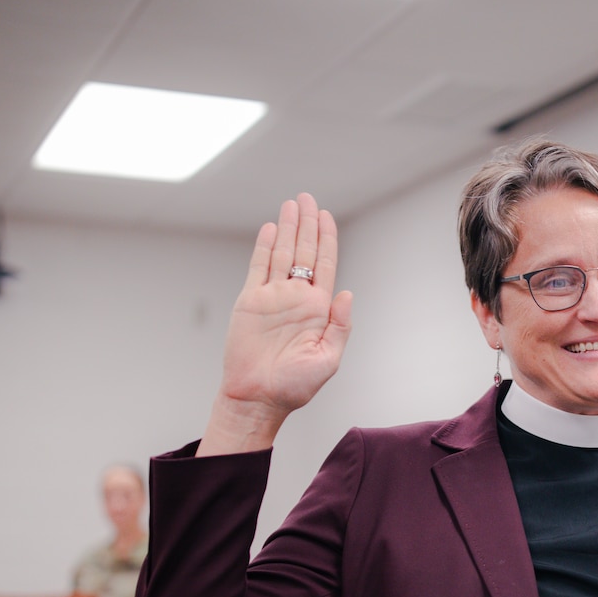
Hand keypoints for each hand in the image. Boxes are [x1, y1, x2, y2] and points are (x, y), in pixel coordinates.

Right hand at [199, 193, 353, 454]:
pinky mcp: (250, 301)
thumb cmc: (295, 386)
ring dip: (287, 228)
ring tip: (291, 203)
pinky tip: (271, 228)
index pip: (325, 265)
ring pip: (282, 254)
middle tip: (307, 197)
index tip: (326, 215)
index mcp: (318, 309)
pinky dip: (264, 247)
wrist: (258, 398)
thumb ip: (339, 326)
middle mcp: (296, 298)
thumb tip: (347, 293)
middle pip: (304, 252)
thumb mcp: (327, 359)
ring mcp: (272, 298)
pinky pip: (258, 267)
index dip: (326, 239)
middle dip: (307, 224)